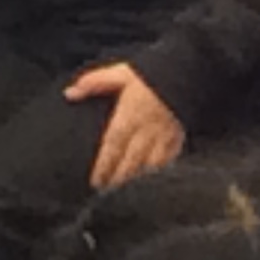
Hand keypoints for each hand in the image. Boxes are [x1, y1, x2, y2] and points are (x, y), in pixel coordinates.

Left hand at [65, 63, 187, 189]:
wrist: (189, 70)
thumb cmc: (153, 71)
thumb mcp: (119, 72)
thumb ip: (93, 82)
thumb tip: (71, 93)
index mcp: (130, 114)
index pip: (113, 146)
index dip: (103, 166)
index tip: (95, 180)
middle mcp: (147, 129)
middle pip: (130, 161)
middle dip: (117, 178)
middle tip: (105, 189)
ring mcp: (165, 135)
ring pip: (149, 165)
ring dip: (135, 177)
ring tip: (123, 187)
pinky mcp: (179, 136)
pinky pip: (168, 160)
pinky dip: (157, 170)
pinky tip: (149, 174)